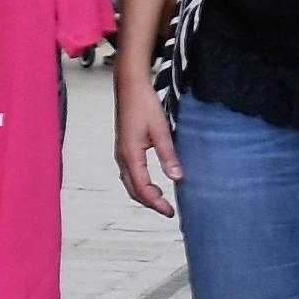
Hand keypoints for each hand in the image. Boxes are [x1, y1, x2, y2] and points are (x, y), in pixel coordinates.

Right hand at [114, 69, 181, 215]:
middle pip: (134, 190)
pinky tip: (152, 181)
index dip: (156, 203)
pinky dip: (140, 183)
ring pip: (130, 183)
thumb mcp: (160, 129)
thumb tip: (177, 177)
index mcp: (130, 155)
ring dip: (144, 194)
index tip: (169, 212)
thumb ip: (168, 155)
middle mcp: (122, 157)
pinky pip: (130, 173)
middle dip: (149, 203)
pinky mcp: (124, 147)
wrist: (129, 86)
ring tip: (161, 199)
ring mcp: (121, 153)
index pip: (143, 189)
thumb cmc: (143, 103)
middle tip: (166, 210)